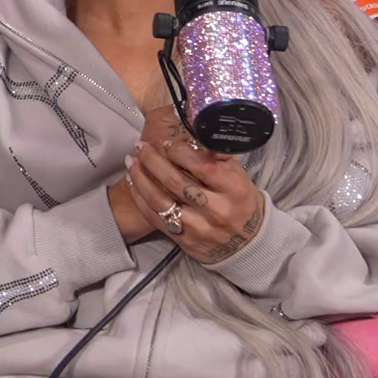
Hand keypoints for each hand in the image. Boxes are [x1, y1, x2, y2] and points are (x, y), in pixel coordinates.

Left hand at [122, 130, 265, 263]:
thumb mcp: (238, 176)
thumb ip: (218, 157)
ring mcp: (198, 227)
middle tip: (140, 146)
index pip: (202, 166)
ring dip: (140, 178)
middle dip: (152, 160)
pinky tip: (132, 182)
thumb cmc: (240, 201)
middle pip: (175, 182)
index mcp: (234, 189)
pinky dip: (139, 198)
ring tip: (131, 161)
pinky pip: (154, 217)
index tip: (168, 143)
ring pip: (160, 200)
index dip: (180, 152)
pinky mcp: (183, 239)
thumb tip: (196, 134)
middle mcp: (216, 209)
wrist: (246, 243)